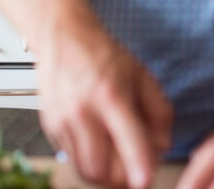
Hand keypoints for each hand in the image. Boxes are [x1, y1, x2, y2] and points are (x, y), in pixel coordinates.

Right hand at [36, 8, 171, 188]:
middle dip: (122, 179)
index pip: (127, 139)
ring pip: (84, 169)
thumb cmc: (104, 56)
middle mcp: (83, 112)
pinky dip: (90, 162)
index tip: (145, 181)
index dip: (138, 165)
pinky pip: (72, 158)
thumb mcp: (143, 76)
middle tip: (137, 172)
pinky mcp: (50, 129)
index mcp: (111, 96)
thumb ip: (158, 111)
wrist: (64, 39)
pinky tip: (102, 148)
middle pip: (100, 168)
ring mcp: (63, 122)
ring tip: (121, 164)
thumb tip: (162, 144)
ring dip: (106, 176)